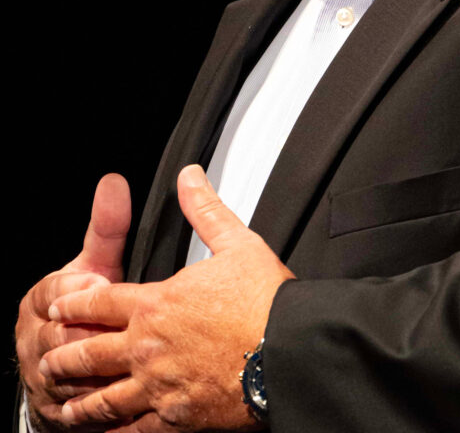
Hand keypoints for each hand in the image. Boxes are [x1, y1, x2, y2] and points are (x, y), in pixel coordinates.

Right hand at [16, 173, 131, 432]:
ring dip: (99, 374)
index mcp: (41, 302)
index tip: (98, 278)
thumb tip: (114, 183)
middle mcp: (37, 342)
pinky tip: (131, 400)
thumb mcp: (93, 264)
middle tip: (121, 328)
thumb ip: (106, 228)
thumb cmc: (84, 305)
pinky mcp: (61, 413)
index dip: (75, 286)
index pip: (51, 293)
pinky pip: (82, 413)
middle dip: (91, 333)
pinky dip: (106, 408)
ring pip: (71, 379)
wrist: (66, 365)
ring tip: (130, 365)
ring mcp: (46, 380)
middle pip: (61, 339)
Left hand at [41, 165, 295, 431]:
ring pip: (104, 398)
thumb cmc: (265, 300)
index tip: (57, 308)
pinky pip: (134, 429)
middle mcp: (147, 347)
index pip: (100, 301)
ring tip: (65, 406)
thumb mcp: (236, 242)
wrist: (287, 352)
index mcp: (157, 303)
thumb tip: (189, 177)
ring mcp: (158, 386)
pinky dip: (115, 431)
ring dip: (80, 401)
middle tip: (48, 360)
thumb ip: (205, 209)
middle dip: (65, 356)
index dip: (74, 303)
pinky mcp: (176, 418)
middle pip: (90, 353)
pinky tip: (109, 432)